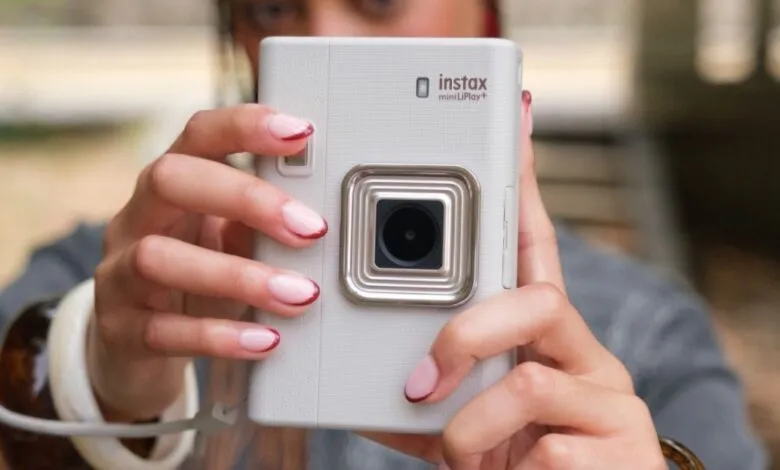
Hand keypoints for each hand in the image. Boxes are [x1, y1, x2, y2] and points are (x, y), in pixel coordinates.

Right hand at [90, 105, 325, 420]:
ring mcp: (118, 275)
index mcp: (171, 187)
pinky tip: (266, 341)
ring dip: (239, 275)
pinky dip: (220, 335)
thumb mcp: (227, 245)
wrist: (133, 347)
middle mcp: (137, 220)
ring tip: (300, 295)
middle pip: (169, 179)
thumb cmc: (193, 283)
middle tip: (310, 229)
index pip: (197, 136)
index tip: (300, 133)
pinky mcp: (120, 331)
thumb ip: (258, 225)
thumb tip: (313, 219)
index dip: (244, 126)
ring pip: (157, 257)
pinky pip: (163, 331)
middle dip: (245, 198)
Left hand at [362, 92, 666, 468]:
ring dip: (469, 429)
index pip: (535, 247)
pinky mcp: (622, 445)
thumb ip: (410, 398)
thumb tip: (336, 383)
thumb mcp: (450, 422)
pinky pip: (546, 449)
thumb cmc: (506, 462)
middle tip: (421, 384)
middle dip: (466, 336)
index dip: (525, 185)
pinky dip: (500, 469)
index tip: (515, 119)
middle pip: (536, 298)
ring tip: (460, 459)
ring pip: (530, 383)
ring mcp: (609, 396)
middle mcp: (583, 352)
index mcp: (542, 336)